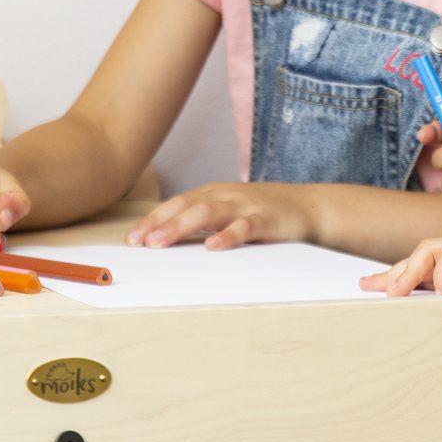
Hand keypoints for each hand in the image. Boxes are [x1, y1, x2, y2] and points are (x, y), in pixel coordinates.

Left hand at [126, 182, 310, 249]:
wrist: (309, 207)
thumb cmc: (263, 212)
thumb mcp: (229, 211)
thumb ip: (202, 221)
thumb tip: (166, 240)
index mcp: (213, 194)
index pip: (175, 204)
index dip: (152, 220)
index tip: (132, 239)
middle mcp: (225, 196)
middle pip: (186, 205)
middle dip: (159, 223)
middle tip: (139, 242)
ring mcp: (245, 207)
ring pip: (208, 213)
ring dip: (181, 227)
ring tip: (162, 243)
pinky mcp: (265, 220)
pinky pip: (244, 227)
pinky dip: (227, 236)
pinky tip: (213, 246)